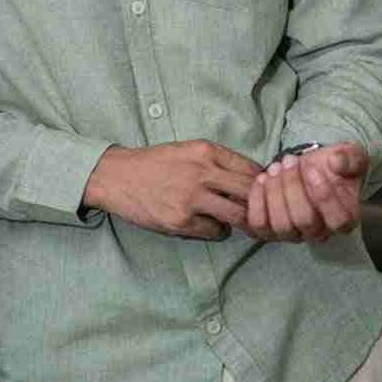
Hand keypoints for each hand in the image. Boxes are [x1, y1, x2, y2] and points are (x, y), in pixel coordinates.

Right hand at [82, 141, 262, 240]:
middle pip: (251, 193)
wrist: (117, 176)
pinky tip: (208, 223)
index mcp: (206, 151)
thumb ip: (218, 161)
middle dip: (260, 205)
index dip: (263, 183)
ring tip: (236, 220)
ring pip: (239, 216)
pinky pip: (216, 232)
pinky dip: (218, 230)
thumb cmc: (156, 163)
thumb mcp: (188, 149)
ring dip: (242, 221)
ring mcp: (192, 198)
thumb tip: (253, 179)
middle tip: (259, 212)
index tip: (263, 192)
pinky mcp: (181, 221)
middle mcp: (202, 172)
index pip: (252, 169)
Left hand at [246, 141, 367, 243]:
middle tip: (289, 160)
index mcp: (345, 218)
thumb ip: (351, 159)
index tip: (312, 169)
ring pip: (281, 225)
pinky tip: (262, 178)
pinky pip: (259, 224)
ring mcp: (294, 234)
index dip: (324, 196)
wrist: (313, 168)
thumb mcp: (351, 156)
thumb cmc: (335, 166)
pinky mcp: (271, 231)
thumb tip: (336, 162)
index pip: (338, 220)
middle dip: (293, 187)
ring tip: (275, 167)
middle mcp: (319, 232)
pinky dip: (257, 201)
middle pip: (305, 221)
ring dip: (274, 192)